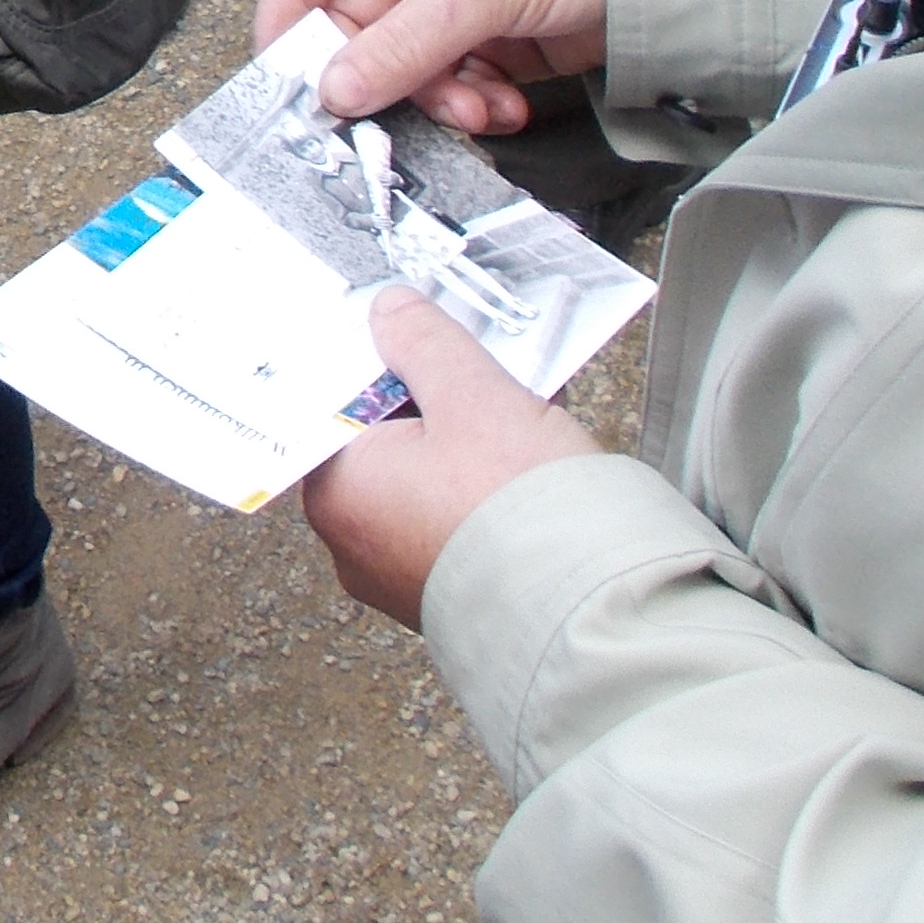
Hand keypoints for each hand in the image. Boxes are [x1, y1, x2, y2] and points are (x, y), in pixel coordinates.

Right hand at [253, 0, 608, 135]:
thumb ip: (399, 43)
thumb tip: (333, 91)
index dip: (289, 2)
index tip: (283, 61)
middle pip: (355, 19)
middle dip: (374, 69)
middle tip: (373, 113)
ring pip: (401, 61)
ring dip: (429, 95)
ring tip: (469, 106)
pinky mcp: (487, 39)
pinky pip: (447, 82)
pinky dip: (467, 103)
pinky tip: (500, 105)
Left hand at [302, 287, 605, 626]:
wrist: (588, 611)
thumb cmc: (518, 511)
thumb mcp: (472, 396)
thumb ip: (425, 344)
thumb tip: (391, 311)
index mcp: (337, 491)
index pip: (335, 405)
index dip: (378, 361)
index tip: (412, 334)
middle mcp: (355, 541)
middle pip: (383, 441)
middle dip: (433, 398)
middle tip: (476, 367)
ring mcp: (400, 574)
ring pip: (425, 479)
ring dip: (466, 440)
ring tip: (518, 408)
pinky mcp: (449, 592)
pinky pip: (455, 519)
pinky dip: (484, 486)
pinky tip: (530, 458)